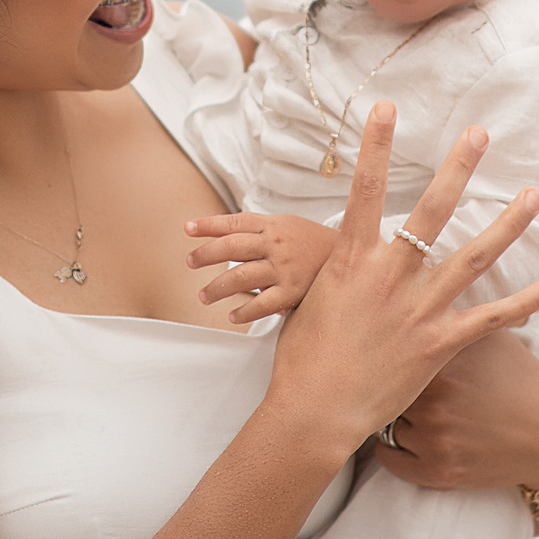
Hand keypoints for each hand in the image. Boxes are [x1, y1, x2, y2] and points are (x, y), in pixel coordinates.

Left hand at [183, 212, 338, 323]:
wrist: (351, 258)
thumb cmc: (311, 243)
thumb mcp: (286, 225)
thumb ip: (257, 229)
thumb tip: (221, 233)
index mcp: (272, 226)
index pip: (235, 222)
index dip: (209, 225)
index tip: (187, 229)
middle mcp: (276, 245)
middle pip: (232, 247)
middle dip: (206, 254)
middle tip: (189, 262)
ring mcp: (284, 268)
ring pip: (241, 277)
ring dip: (217, 288)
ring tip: (203, 296)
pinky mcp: (293, 292)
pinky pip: (262, 304)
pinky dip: (244, 312)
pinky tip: (232, 316)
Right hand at [263, 104, 538, 451]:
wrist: (313, 411)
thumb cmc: (302, 361)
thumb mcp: (311, 302)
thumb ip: (336, 274)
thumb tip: (342, 257)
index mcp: (351, 261)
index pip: (365, 191)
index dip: (376, 146)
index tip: (388, 107)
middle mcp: (389, 277)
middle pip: (431, 211)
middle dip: (457, 168)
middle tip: (480, 133)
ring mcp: (418, 309)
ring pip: (472, 257)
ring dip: (506, 225)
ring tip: (533, 195)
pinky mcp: (438, 345)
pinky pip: (488, 318)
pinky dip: (521, 303)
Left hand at [375, 329, 538, 493]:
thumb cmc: (517, 376)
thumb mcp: (490, 334)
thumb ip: (451, 314)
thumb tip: (414, 287)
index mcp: (444, 358)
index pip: (389, 348)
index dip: (390, 349)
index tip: (387, 347)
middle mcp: (436, 399)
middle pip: (384, 386)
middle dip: (392, 384)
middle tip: (396, 381)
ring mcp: (436, 438)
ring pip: (384, 422)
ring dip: (395, 417)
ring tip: (415, 410)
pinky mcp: (438, 471)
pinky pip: (387, 458)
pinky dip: (391, 449)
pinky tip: (406, 436)